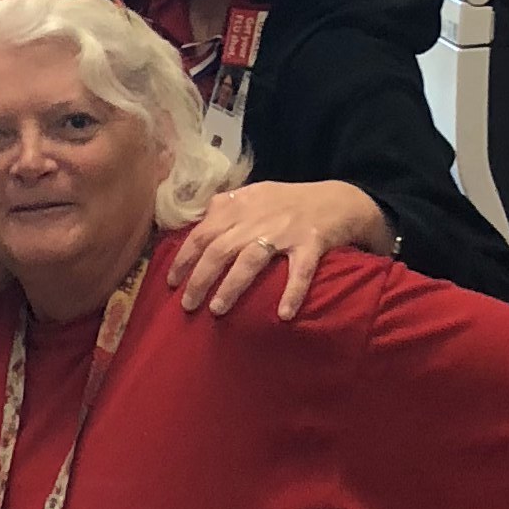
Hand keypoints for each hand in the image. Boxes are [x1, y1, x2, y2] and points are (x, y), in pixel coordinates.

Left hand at [168, 178, 388, 321]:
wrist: (337, 199)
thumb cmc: (290, 202)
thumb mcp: (254, 194)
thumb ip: (225, 206)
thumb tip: (197, 222)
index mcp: (240, 207)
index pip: (203, 233)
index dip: (184, 258)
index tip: (172, 282)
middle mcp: (258, 219)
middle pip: (220, 250)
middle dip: (200, 278)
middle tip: (187, 305)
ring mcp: (285, 232)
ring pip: (251, 260)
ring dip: (232, 286)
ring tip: (217, 309)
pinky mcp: (311, 244)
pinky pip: (300, 271)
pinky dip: (292, 292)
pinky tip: (283, 314)